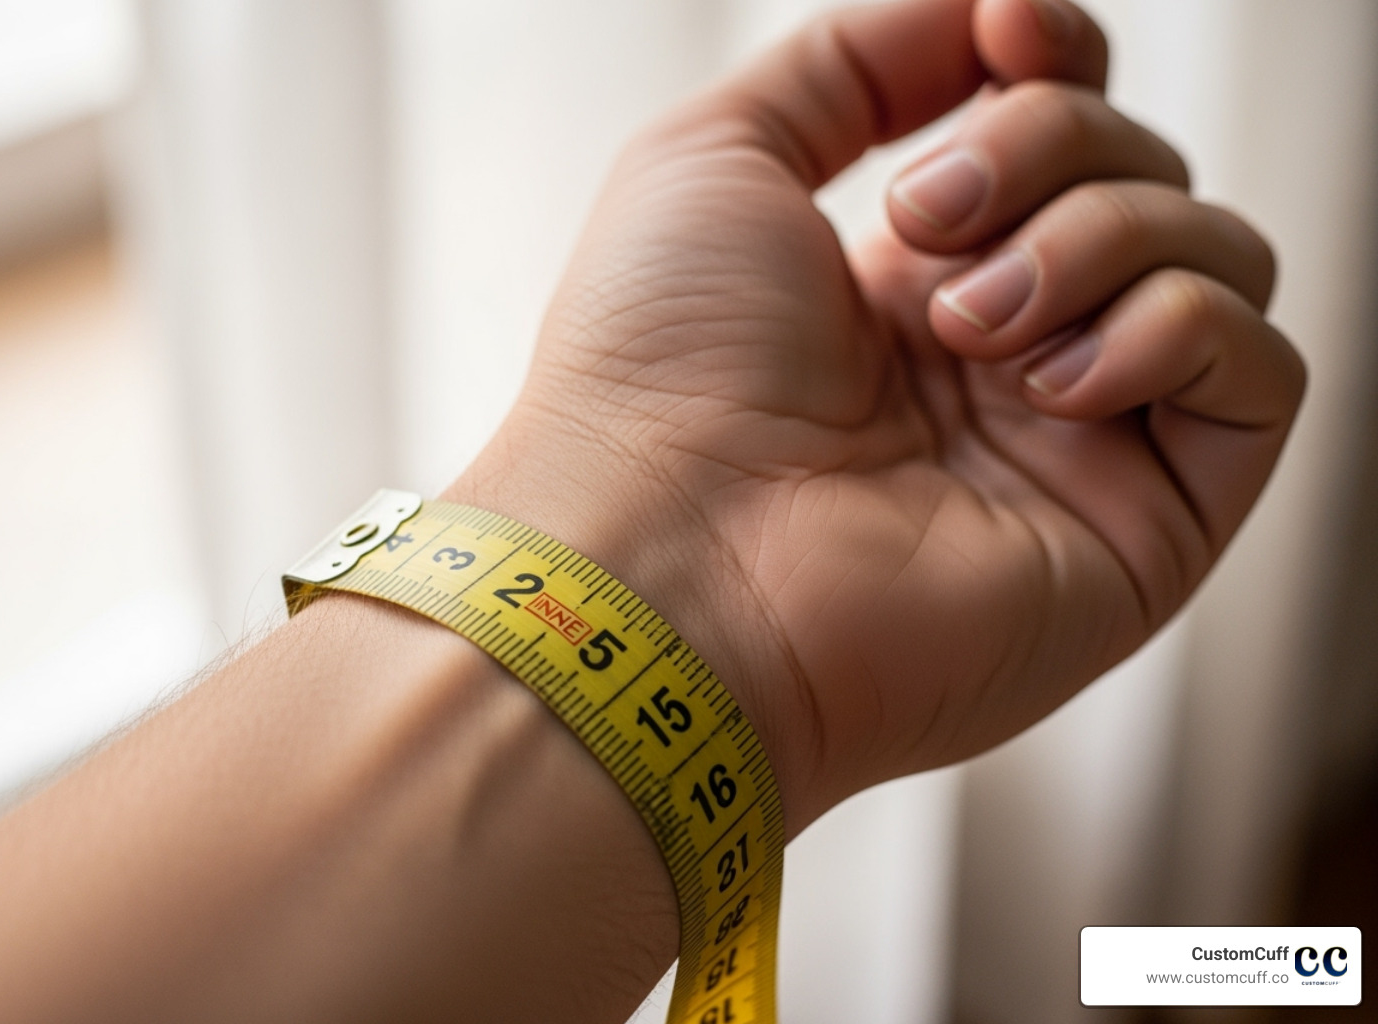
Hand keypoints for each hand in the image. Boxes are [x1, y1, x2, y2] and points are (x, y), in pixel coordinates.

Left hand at [450, 0, 1302, 830]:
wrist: (662, 562)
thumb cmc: (654, 375)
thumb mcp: (718, 157)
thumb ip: (855, 63)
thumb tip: (985, 16)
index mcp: (910, 281)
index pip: (1062, 132)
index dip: (1057, 62)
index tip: (1008, 32)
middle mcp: (1006, 358)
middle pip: (1139, 172)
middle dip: (1048, 147)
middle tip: (927, 221)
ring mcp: (1080, 442)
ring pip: (1214, 257)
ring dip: (1098, 239)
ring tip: (965, 324)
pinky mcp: (1148, 527)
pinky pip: (1261, 373)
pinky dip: (1174, 332)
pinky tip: (1048, 384)